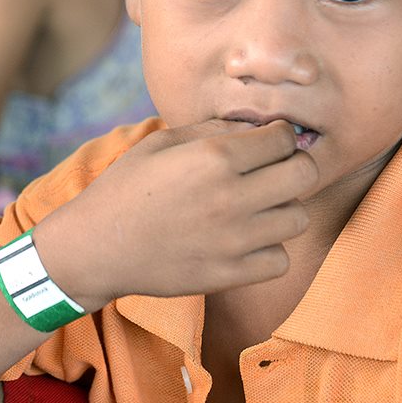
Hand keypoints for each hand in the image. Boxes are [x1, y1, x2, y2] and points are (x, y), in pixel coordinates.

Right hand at [38, 119, 317, 307]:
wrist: (97, 246)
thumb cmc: (125, 187)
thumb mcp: (160, 143)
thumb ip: (211, 130)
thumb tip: (254, 128)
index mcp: (215, 157)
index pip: (284, 139)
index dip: (280, 137)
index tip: (268, 143)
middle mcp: (232, 197)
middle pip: (304, 175)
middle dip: (293, 166)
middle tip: (272, 171)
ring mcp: (234, 240)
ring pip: (298, 218)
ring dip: (282, 209)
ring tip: (256, 208)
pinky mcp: (230, 274)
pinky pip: (280, 260)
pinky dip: (269, 249)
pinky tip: (246, 240)